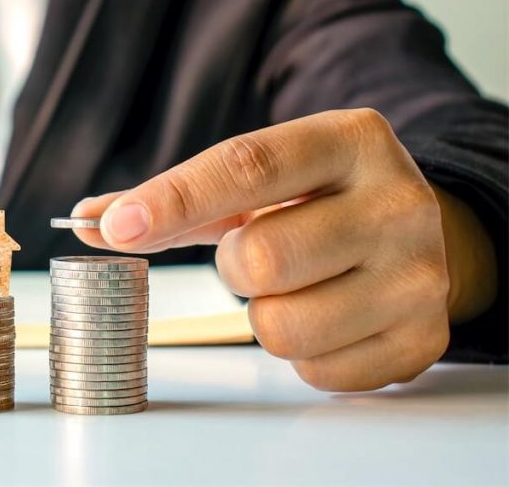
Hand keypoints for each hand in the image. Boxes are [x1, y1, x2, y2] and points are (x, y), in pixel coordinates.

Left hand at [72, 109, 494, 390]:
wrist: (420, 235)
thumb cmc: (315, 203)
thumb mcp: (256, 184)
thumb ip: (173, 200)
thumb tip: (87, 221)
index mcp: (349, 141)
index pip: (248, 166)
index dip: (173, 199)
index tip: (116, 228)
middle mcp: (397, 202)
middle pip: (259, 258)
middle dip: (232, 268)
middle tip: (255, 257)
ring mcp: (419, 275)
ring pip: (281, 327)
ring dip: (265, 316)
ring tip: (295, 289)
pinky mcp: (423, 338)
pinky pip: (315, 371)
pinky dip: (302, 355)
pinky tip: (328, 318)